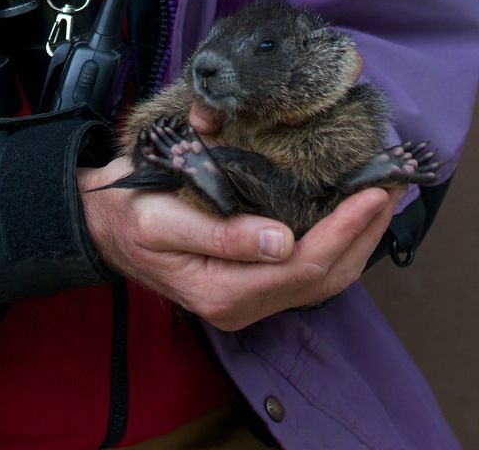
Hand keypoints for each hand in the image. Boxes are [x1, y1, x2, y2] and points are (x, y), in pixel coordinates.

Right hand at [78, 157, 398, 330]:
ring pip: (322, 279)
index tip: (371, 191)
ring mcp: (248, 298)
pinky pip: (306, 272)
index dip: (345, 230)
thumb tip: (280, 242)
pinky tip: (347, 216)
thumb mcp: (161, 218)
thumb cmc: (127, 213)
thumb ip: (219, 235)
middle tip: (391, 187)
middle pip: (324, 277)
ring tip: (380, 198)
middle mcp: (242, 304)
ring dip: (357, 241)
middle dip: (364, 234)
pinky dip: (336, 243)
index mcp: (222, 292)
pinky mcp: (249, 284)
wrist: (101, 225)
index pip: (304, 265)